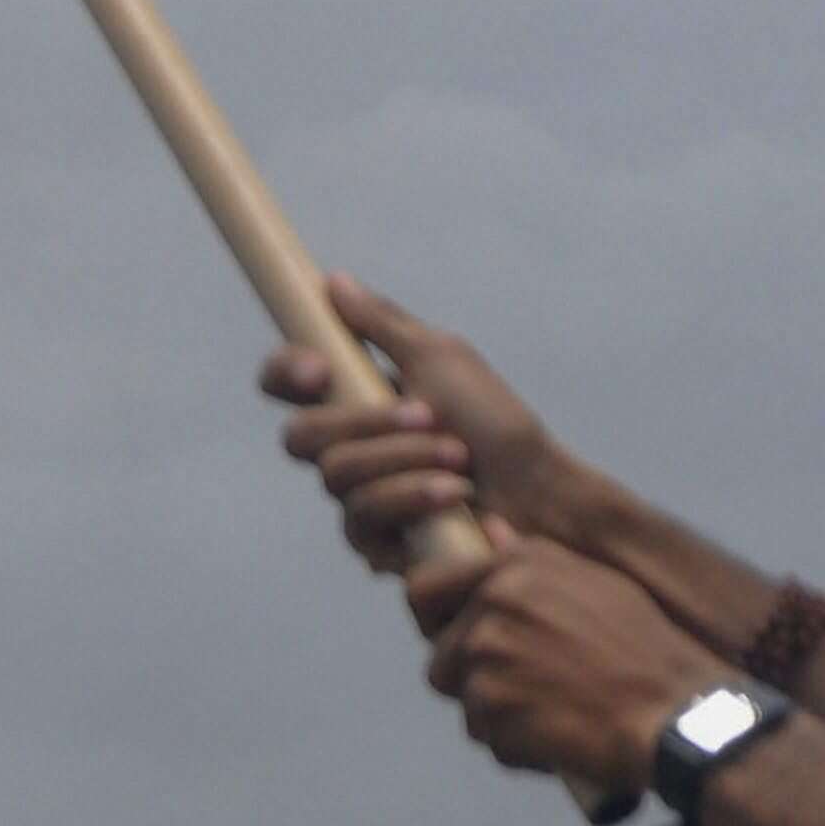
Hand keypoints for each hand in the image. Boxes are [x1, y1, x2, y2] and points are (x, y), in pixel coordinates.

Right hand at [262, 277, 569, 571]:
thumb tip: (334, 282)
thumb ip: (382, 325)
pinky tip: (454, 498)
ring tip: (459, 461)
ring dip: (406, 460)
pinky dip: (415, 500)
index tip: (320, 371)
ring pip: (335, 477)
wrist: (539, 492)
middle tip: (429, 417)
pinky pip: (362, 521)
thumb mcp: (442, 359)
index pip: (286, 383)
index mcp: (354, 398)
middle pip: (299, 437)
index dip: (285, 373)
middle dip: (368, 425)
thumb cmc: (496, 424)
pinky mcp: (373, 543)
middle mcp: (345, 448)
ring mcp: (354, 496)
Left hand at [418, 522, 733, 797]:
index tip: (452, 638)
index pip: (425, 589)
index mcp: (515, 566)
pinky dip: (515, 744)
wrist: (672, 712)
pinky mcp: (488, 706)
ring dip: (497, 712)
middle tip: (528, 688)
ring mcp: (485, 655)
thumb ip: (529, 560)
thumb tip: (488, 528)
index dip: (434, 621)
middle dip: (473, 678)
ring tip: (555, 709)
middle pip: (441, 655)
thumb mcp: (595, 583)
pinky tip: (560, 734)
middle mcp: (491, 603)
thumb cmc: (645, 648)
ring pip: (463, 697)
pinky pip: (485, 735)